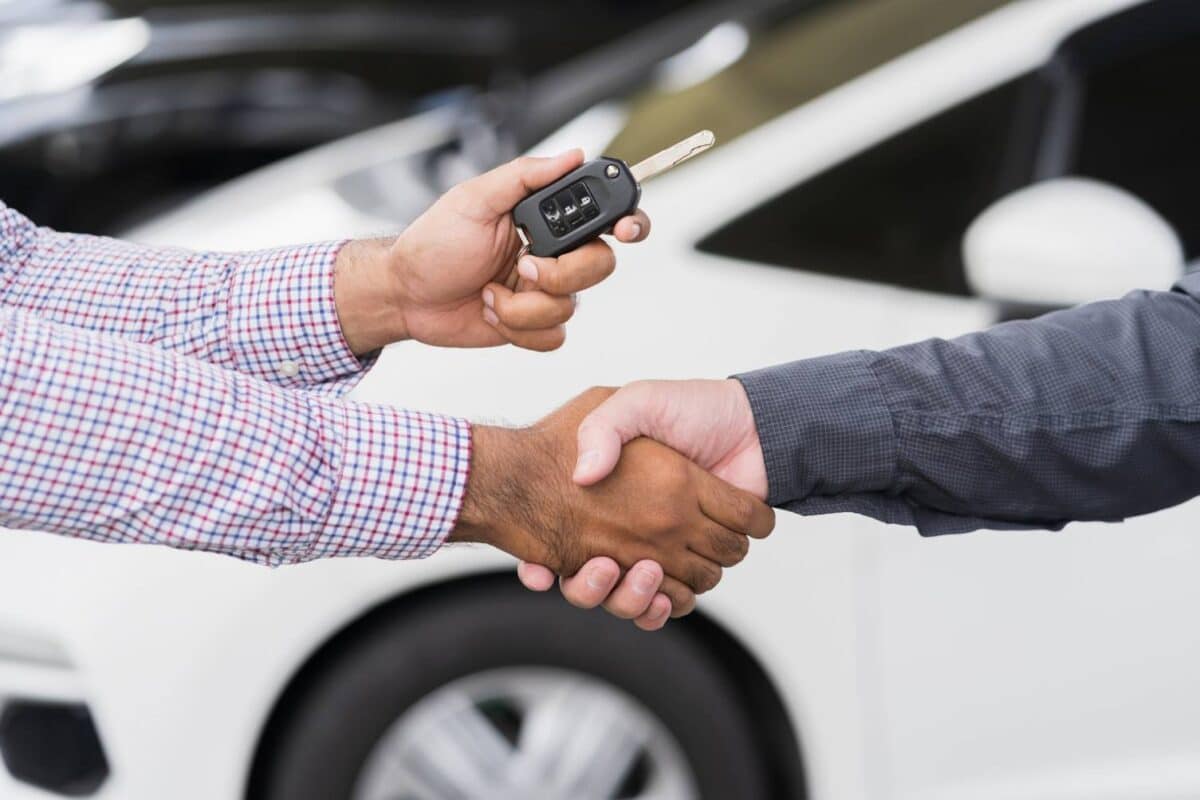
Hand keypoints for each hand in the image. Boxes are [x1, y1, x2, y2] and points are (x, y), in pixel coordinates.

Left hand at [334, 150, 650, 353]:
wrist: (406, 295)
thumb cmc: (433, 244)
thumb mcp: (475, 198)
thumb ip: (526, 175)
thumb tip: (573, 155)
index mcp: (544, 219)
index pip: (604, 216)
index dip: (628, 222)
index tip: (624, 230)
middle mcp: (552, 254)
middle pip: (600, 266)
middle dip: (559, 274)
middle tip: (521, 267)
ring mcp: (544, 291)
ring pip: (570, 307)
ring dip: (521, 305)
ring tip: (489, 290)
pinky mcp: (532, 325)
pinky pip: (552, 337)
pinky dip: (518, 328)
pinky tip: (491, 310)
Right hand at [517, 379, 766, 629]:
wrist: (750, 423)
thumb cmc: (690, 408)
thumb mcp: (635, 402)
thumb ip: (604, 428)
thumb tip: (584, 475)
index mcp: (605, 495)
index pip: (555, 541)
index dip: (538, 564)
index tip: (539, 572)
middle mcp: (626, 528)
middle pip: (593, 583)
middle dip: (593, 587)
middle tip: (606, 565)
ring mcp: (660, 549)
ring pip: (630, 598)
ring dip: (633, 596)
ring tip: (645, 570)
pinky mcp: (694, 562)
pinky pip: (671, 602)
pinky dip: (665, 607)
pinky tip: (665, 594)